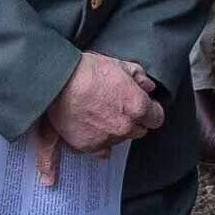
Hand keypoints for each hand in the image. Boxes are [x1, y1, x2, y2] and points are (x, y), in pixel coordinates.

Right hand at [36, 55, 163, 183]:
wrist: (57, 83)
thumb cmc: (86, 70)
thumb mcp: (117, 65)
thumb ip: (137, 76)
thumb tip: (148, 86)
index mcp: (137, 106)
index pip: (156, 118)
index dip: (151, 111)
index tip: (144, 107)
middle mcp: (125, 127)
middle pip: (139, 130)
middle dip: (132, 120)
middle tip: (117, 107)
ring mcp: (107, 139)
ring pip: (119, 139)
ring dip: (115, 130)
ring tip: (99, 114)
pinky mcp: (88, 146)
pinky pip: (101, 150)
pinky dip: (98, 142)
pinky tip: (91, 129)